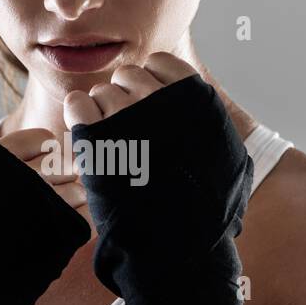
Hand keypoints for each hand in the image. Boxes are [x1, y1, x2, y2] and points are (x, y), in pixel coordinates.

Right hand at [0, 127, 92, 239]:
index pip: (42, 140)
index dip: (43, 156)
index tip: (38, 172)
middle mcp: (21, 175)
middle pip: (63, 163)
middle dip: (59, 178)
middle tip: (44, 201)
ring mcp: (45, 203)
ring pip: (79, 190)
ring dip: (70, 204)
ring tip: (48, 224)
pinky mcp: (64, 233)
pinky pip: (88, 216)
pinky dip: (81, 223)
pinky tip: (62, 235)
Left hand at [61, 54, 198, 241]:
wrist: (176, 241)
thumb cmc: (205, 207)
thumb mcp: (228, 158)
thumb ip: (214, 125)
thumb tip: (205, 108)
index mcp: (193, 97)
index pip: (159, 63)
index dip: (150, 83)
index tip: (149, 109)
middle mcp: (159, 99)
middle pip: (127, 76)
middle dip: (125, 98)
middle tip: (128, 133)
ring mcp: (126, 115)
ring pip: (101, 92)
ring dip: (102, 113)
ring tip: (112, 146)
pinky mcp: (95, 136)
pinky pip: (77, 103)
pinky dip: (78, 116)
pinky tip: (88, 139)